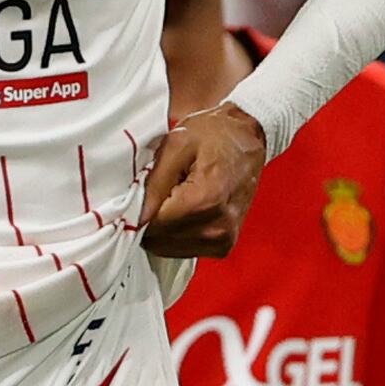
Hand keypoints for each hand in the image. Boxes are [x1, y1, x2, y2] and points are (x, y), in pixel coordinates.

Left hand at [141, 101, 266, 259]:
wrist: (246, 138)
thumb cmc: (215, 135)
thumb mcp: (177, 145)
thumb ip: (154, 183)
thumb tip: (137, 217)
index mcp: (205, 202)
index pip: (153, 226)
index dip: (141, 210)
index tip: (143, 194)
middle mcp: (217, 227)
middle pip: (160, 240)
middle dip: (153, 218)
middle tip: (164, 192)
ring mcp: (222, 239)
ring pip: (169, 248)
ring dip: (165, 227)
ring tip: (177, 198)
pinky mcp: (223, 245)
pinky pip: (184, 249)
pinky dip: (178, 233)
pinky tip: (186, 210)